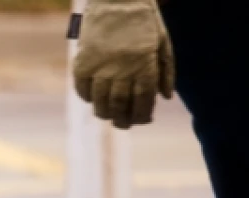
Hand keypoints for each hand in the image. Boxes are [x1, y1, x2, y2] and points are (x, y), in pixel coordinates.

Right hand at [73, 0, 173, 128]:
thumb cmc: (144, 21)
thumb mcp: (163, 42)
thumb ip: (166, 70)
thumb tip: (165, 98)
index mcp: (145, 63)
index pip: (143, 99)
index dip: (142, 114)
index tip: (142, 120)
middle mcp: (122, 67)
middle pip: (120, 104)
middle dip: (122, 119)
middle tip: (123, 124)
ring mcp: (100, 65)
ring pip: (100, 101)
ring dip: (104, 113)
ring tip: (108, 116)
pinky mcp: (82, 62)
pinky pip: (82, 89)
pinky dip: (87, 98)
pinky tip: (93, 99)